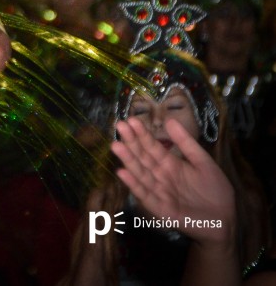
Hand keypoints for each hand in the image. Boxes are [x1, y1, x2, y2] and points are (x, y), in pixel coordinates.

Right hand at [112, 118, 235, 244]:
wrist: (224, 221)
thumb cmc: (215, 191)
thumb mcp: (204, 162)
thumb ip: (186, 143)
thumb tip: (170, 119)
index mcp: (171, 164)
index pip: (153, 147)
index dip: (142, 134)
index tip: (130, 120)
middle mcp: (161, 176)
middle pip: (143, 158)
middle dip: (131, 142)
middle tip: (120, 126)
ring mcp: (158, 192)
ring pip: (141, 174)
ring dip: (128, 160)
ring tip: (116, 145)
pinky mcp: (159, 208)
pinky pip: (145, 195)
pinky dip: (133, 185)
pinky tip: (122, 173)